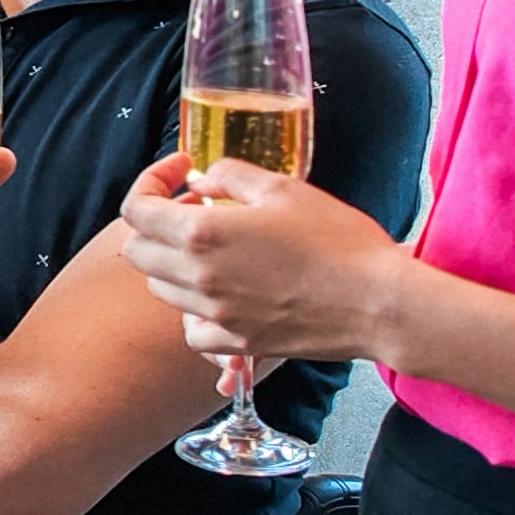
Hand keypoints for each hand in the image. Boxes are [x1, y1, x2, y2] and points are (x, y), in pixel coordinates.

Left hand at [118, 154, 402, 367]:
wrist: (378, 302)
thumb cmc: (339, 241)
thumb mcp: (284, 189)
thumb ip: (230, 176)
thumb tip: (200, 182)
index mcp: (203, 233)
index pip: (136, 210)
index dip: (149, 183)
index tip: (180, 172)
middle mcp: (198, 277)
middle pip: (137, 252)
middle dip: (155, 224)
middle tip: (194, 207)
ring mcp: (215, 314)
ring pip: (162, 289)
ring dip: (173, 263)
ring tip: (214, 247)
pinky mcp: (236, 342)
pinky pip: (191, 330)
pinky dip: (195, 312)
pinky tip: (222, 295)